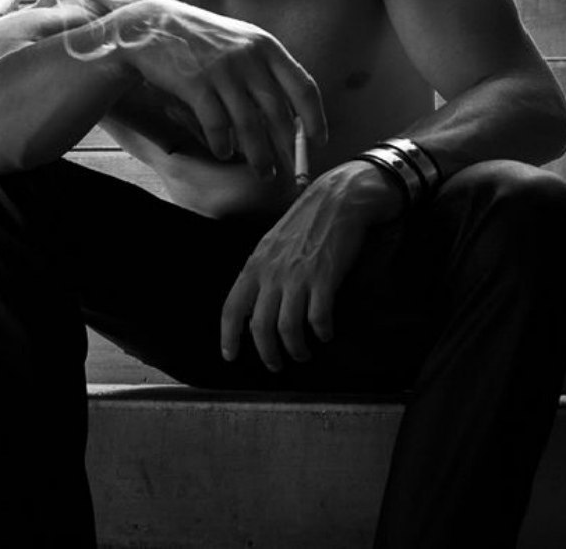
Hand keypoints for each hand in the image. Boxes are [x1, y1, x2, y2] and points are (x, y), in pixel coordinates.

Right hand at [109, 0, 327, 176]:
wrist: (153, 26)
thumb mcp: (242, 42)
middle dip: (288, 148)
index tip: (318, 142)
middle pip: (279, 113)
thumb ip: (265, 70)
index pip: (303, 87)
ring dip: (259, 155)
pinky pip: (217, 124)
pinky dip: (223, 144)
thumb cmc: (202, 40)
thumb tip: (291, 112)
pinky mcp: (196, 83)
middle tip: (290, 170)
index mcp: (267, 47)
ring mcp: (223, 70)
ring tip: (264, 173)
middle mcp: (249, 57)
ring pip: (250, 125)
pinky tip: (224, 153)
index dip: (315, 119)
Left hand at [220, 159, 404, 371]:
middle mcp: (272, 272)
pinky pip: (318, 318)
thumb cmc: (306, 221)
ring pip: (287, 328)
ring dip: (295, 349)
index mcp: (255, 264)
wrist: (337, 200)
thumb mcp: (272, 242)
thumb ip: (263, 270)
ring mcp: (297, 276)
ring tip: (303, 354)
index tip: (230, 356)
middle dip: (267, 353)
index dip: (228, 336)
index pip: (232, 307)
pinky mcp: (324, 277)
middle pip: (259, 327)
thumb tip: (256, 301)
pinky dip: (321, 332)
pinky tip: (325, 333)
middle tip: (275, 365)